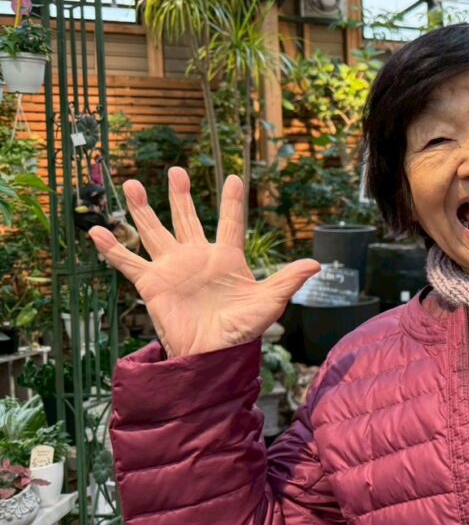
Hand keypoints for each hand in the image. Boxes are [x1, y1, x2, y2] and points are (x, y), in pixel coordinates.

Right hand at [88, 168, 320, 358]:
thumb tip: (316, 264)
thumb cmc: (241, 331)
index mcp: (227, 258)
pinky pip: (128, 262)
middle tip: (175, 170)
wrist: (212, 354)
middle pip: (187, 219)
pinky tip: (96, 230)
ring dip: (142, 209)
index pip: (230, 222)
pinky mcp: (152, 284)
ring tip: (130, 183)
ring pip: (155, 231)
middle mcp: (198, 257)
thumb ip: (287, 281)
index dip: (231, 201)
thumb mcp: (268, 303)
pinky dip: (112, 247)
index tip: (234, 177)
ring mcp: (173, 268)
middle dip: (180, 195)